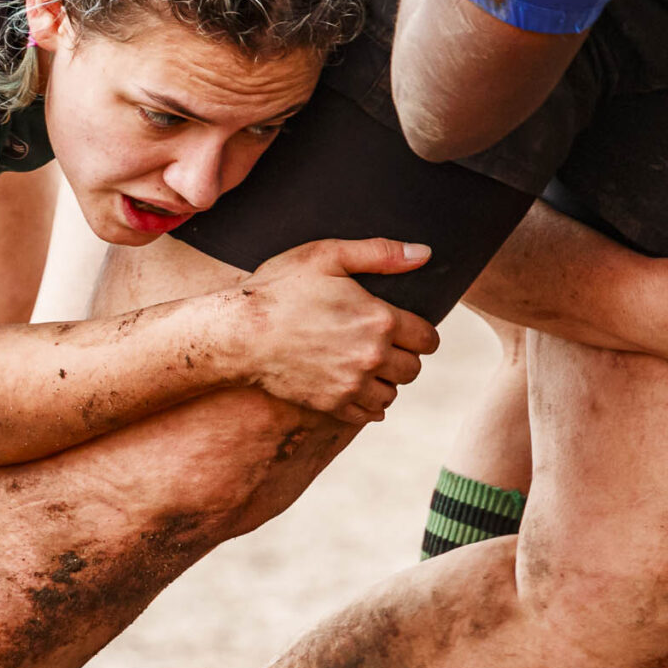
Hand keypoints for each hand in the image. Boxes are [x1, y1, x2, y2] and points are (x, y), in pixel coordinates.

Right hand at [235, 239, 440, 423]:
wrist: (238, 333)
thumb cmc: (280, 289)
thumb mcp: (327, 256)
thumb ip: (381, 253)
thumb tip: (424, 254)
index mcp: (380, 320)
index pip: (428, 339)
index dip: (419, 332)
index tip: (402, 327)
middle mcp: (372, 357)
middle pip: (413, 368)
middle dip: (403, 356)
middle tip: (380, 343)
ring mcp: (352, 384)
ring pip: (393, 393)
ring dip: (385, 380)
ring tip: (365, 364)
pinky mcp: (332, 404)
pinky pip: (370, 414)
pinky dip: (368, 403)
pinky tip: (353, 385)